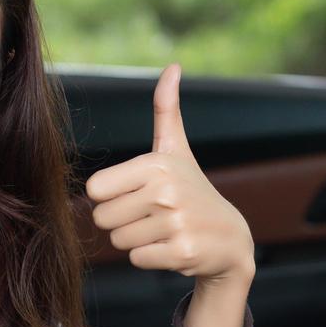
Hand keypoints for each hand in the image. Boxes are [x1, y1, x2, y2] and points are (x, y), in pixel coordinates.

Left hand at [86, 65, 254, 285]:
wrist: (230, 237)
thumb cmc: (193, 189)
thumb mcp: (177, 149)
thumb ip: (166, 109)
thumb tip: (173, 66)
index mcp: (157, 163)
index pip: (95, 189)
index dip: (110, 195)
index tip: (136, 193)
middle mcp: (166, 191)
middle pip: (103, 218)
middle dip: (122, 221)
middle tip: (151, 215)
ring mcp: (176, 223)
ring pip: (119, 240)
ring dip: (136, 240)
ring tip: (162, 230)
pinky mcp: (181, 252)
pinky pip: (137, 259)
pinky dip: (151, 257)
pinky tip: (172, 246)